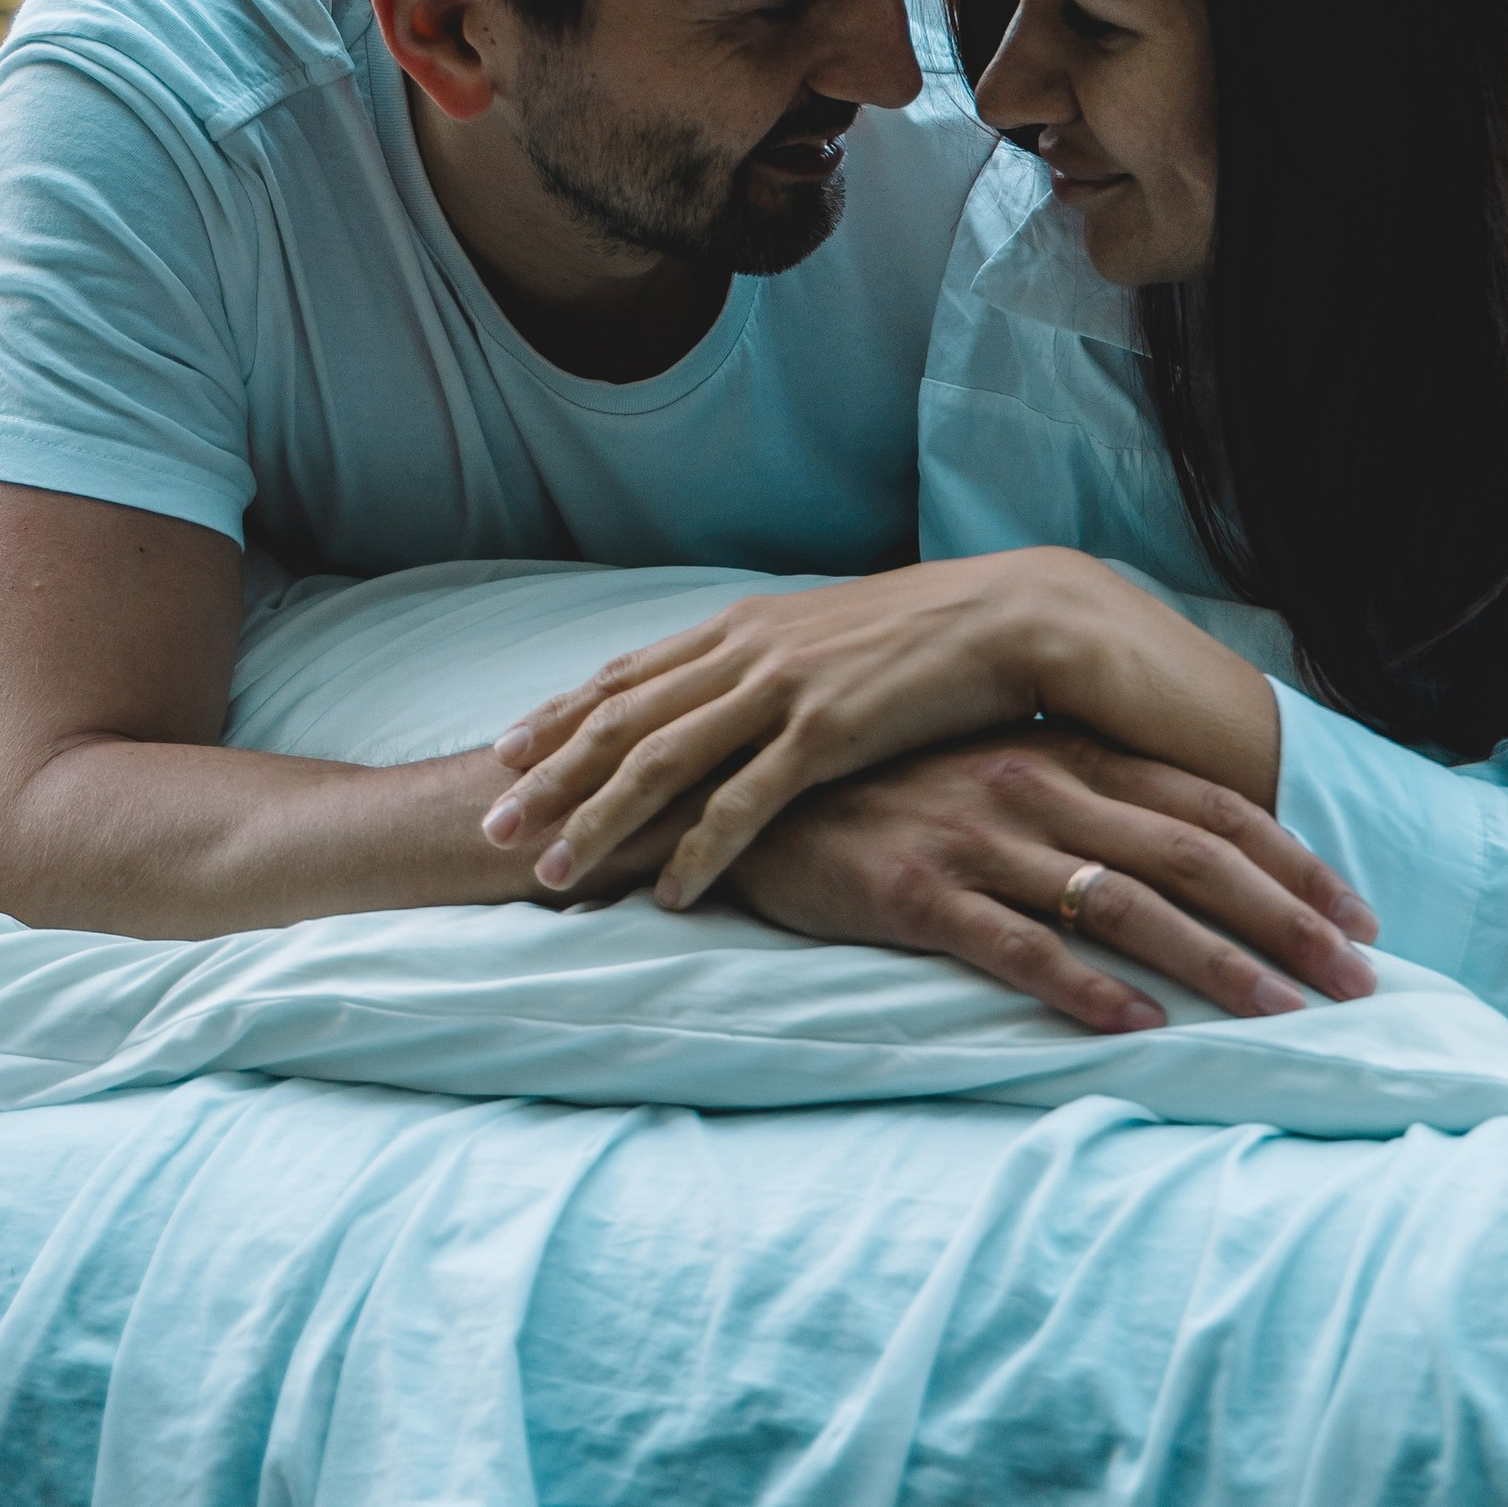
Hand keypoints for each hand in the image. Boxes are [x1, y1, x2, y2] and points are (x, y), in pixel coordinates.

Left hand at [481, 551, 1282, 899]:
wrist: (1017, 615)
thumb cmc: (929, 636)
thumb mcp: (831, 636)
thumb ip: (772, 665)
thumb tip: (729, 697)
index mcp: (743, 627)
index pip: (628, 675)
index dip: (560, 715)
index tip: (505, 752)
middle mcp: (746, 651)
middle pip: (621, 720)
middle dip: (549, 775)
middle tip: (490, 824)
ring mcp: (783, 690)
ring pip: (662, 763)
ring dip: (598, 821)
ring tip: (550, 873)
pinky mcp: (828, 733)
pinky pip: (744, 803)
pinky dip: (698, 849)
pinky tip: (667, 891)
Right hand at [728, 732, 1379, 1032]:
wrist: (746, 792)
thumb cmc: (888, 792)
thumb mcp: (997, 773)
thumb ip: (1085, 802)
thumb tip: (1188, 857)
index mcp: (1066, 752)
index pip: (1211, 806)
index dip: (1295, 862)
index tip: (1361, 917)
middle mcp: (1036, 786)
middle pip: (1193, 856)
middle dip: (1288, 921)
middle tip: (1361, 982)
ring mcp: (977, 837)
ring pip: (1124, 905)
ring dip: (1216, 965)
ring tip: (1283, 1018)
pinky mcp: (915, 892)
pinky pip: (1017, 947)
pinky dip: (1085, 988)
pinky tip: (1139, 1028)